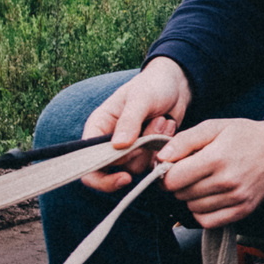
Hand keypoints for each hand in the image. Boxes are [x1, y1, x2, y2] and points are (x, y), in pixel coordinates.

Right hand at [79, 58, 190, 191]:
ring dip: (153, 146)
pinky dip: (163, 147)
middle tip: (154, 123)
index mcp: (98, 128)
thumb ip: (129, 120)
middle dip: (138, 151)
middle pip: (115, 168)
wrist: (175, 85)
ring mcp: (128, 149)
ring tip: (161, 119)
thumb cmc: (152, 85)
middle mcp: (109, 142)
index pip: (89, 165)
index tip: (125, 177)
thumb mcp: (140, 98)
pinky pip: (152, 163)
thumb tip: (118, 146)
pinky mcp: (146, 152)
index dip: (103, 178)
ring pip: (136, 167)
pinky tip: (167, 125)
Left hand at [154, 117, 263, 226]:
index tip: (171, 168)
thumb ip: (184, 140)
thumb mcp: (214, 127)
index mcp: (216, 158)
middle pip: (181, 194)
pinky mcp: (243, 210)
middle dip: (179, 184)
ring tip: (202, 182)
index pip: (173, 180)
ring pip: (192, 208)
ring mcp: (236, 198)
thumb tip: (160, 157)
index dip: (166, 174)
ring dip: (191, 197)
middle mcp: (226, 181)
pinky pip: (208, 222)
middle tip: (189, 172)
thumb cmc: (245, 135)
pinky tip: (208, 198)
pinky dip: (202, 212)